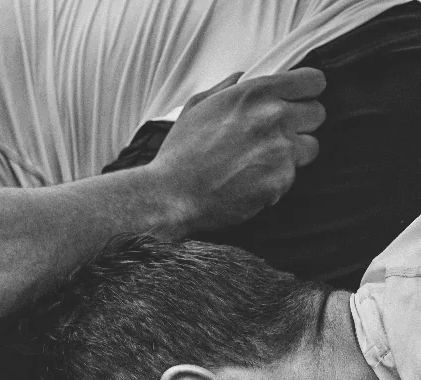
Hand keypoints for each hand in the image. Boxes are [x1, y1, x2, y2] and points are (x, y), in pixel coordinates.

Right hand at [149, 68, 324, 233]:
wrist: (169, 196)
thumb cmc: (180, 154)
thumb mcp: (196, 108)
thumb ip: (226, 88)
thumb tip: (243, 76)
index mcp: (256, 93)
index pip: (313, 81)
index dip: (305, 93)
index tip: (295, 103)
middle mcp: (274, 116)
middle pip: (317, 114)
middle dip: (299, 125)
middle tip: (273, 138)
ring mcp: (280, 149)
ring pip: (310, 147)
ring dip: (291, 155)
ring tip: (259, 164)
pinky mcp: (280, 179)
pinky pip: (292, 177)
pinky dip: (275, 182)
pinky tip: (249, 183)